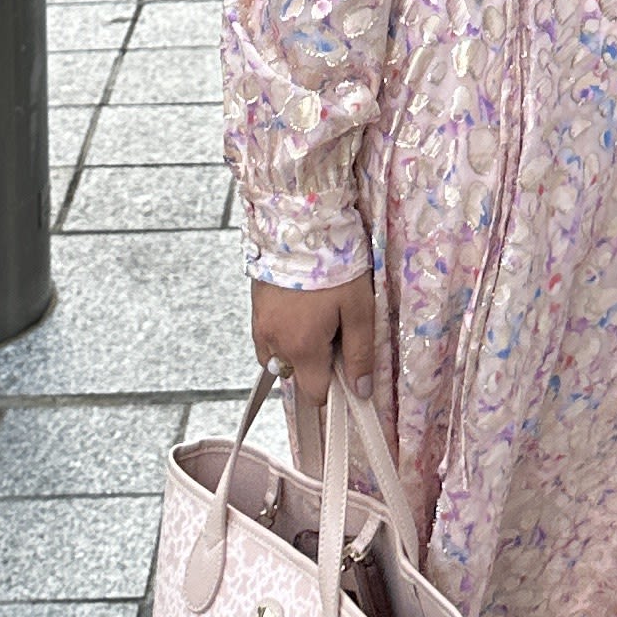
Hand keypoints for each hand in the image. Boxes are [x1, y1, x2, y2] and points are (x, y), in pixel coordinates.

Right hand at [250, 273, 374, 407]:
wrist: (297, 222)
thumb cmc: (333, 263)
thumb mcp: (358, 308)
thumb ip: (359, 353)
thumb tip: (361, 390)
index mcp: (302, 348)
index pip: (314, 394)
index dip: (334, 389)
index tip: (347, 371)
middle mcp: (275, 343)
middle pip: (295, 377)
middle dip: (316, 368)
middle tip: (336, 336)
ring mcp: (260, 326)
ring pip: (278, 358)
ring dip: (297, 352)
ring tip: (317, 322)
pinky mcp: (255, 308)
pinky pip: (267, 338)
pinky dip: (283, 336)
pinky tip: (299, 313)